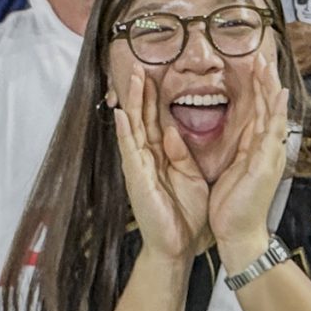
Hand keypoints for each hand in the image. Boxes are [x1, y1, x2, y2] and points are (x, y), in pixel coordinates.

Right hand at [107, 54, 210, 261]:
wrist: (177, 246)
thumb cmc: (184, 214)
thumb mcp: (189, 176)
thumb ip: (181, 153)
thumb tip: (173, 131)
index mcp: (161, 156)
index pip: (155, 120)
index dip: (153, 97)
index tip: (155, 73)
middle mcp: (146, 158)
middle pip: (141, 117)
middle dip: (139, 91)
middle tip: (138, 64)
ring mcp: (139, 167)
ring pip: (133, 127)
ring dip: (131, 102)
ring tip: (131, 77)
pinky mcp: (137, 179)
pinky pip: (130, 151)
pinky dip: (125, 132)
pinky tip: (121, 115)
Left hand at [209, 72, 290, 266]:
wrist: (239, 235)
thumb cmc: (234, 206)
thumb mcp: (233, 171)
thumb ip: (239, 150)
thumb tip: (240, 133)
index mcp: (258, 150)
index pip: (260, 112)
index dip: (259, 90)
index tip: (255, 68)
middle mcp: (268, 149)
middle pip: (269, 107)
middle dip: (266, 82)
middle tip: (264, 56)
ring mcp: (269, 156)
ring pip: (272, 114)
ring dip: (270, 88)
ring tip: (268, 66)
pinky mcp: (265, 165)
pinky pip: (271, 133)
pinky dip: (275, 112)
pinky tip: (277, 96)